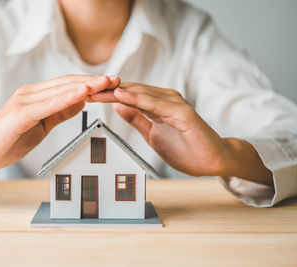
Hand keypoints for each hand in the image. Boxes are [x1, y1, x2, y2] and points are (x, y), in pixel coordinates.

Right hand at [0, 75, 119, 170]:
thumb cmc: (8, 139)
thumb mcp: (42, 125)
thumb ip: (59, 112)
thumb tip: (81, 101)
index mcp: (38, 97)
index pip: (69, 86)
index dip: (92, 84)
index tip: (113, 84)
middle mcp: (32, 93)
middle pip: (69, 83)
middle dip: (95, 81)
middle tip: (118, 79)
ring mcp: (25, 101)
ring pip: (61, 90)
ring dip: (86, 85)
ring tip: (107, 82)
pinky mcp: (20, 114)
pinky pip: (48, 104)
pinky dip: (67, 97)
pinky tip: (84, 93)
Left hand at [88, 82, 272, 183]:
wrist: (212, 160)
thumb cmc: (185, 148)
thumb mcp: (152, 134)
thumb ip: (138, 119)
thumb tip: (118, 106)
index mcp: (157, 105)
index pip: (127, 97)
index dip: (107, 95)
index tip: (87, 95)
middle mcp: (165, 99)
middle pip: (131, 92)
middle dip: (107, 91)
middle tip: (84, 89)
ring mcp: (174, 104)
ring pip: (140, 94)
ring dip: (117, 92)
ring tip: (97, 89)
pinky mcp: (182, 112)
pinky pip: (155, 104)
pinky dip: (138, 100)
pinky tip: (121, 96)